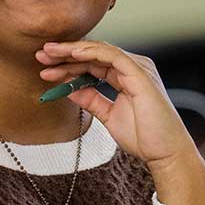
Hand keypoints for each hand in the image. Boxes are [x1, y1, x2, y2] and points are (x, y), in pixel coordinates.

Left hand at [37, 38, 204, 204]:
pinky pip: (112, 56)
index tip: (45, 69)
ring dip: (72, 51)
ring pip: (99, 51)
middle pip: (93, 54)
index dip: (67, 65)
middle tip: (40, 55)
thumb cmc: (144, 137)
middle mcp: (132, 68)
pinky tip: (72, 53)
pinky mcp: (141, 73)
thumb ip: (91, 99)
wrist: (165, 153)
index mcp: (125, 76)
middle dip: (65, 54)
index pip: (92, 64)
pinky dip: (91, 52)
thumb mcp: (108, 115)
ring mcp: (137, 68)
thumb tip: (69, 88)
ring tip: (49, 54)